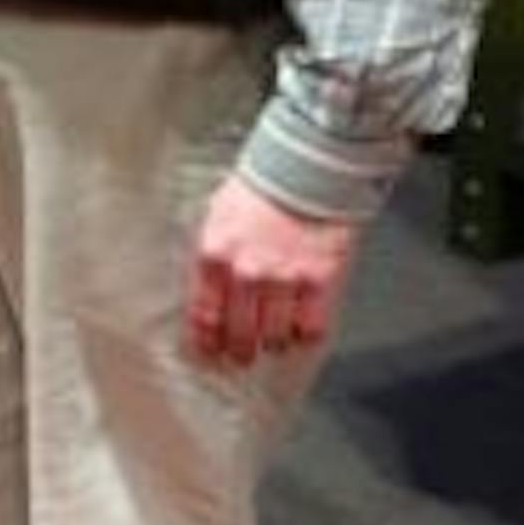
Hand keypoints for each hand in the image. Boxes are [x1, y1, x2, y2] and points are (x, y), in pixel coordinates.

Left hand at [189, 173, 359, 365]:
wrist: (307, 167)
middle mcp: (246, 271)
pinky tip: (299, 330)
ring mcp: (284, 278)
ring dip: (272, 343)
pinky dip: (304, 335)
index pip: (203, 313)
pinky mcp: (319, 280)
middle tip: (240, 357)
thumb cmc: (261, 186)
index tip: (208, 353)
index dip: (205, 340)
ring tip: (272, 340)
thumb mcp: (219, 214)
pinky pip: (310, 326)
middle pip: (238, 332)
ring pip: (274, 335)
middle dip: (238, 351)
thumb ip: (212, 253)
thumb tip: (206, 289)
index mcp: (215, 253)